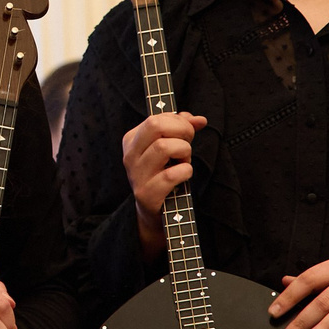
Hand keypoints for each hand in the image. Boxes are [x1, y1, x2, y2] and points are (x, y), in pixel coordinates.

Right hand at [121, 111, 206, 256]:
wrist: (156, 210)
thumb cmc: (163, 173)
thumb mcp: (168, 146)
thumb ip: (181, 128)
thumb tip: (199, 120)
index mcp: (132, 140)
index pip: (156, 118)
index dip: (179, 122)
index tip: (186, 133)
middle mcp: (130, 156)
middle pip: (155, 125)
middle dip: (181, 131)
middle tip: (187, 144)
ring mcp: (136, 175)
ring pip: (163, 147)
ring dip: (184, 152)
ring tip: (183, 162)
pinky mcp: (146, 194)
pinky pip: (171, 175)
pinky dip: (185, 172)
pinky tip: (183, 176)